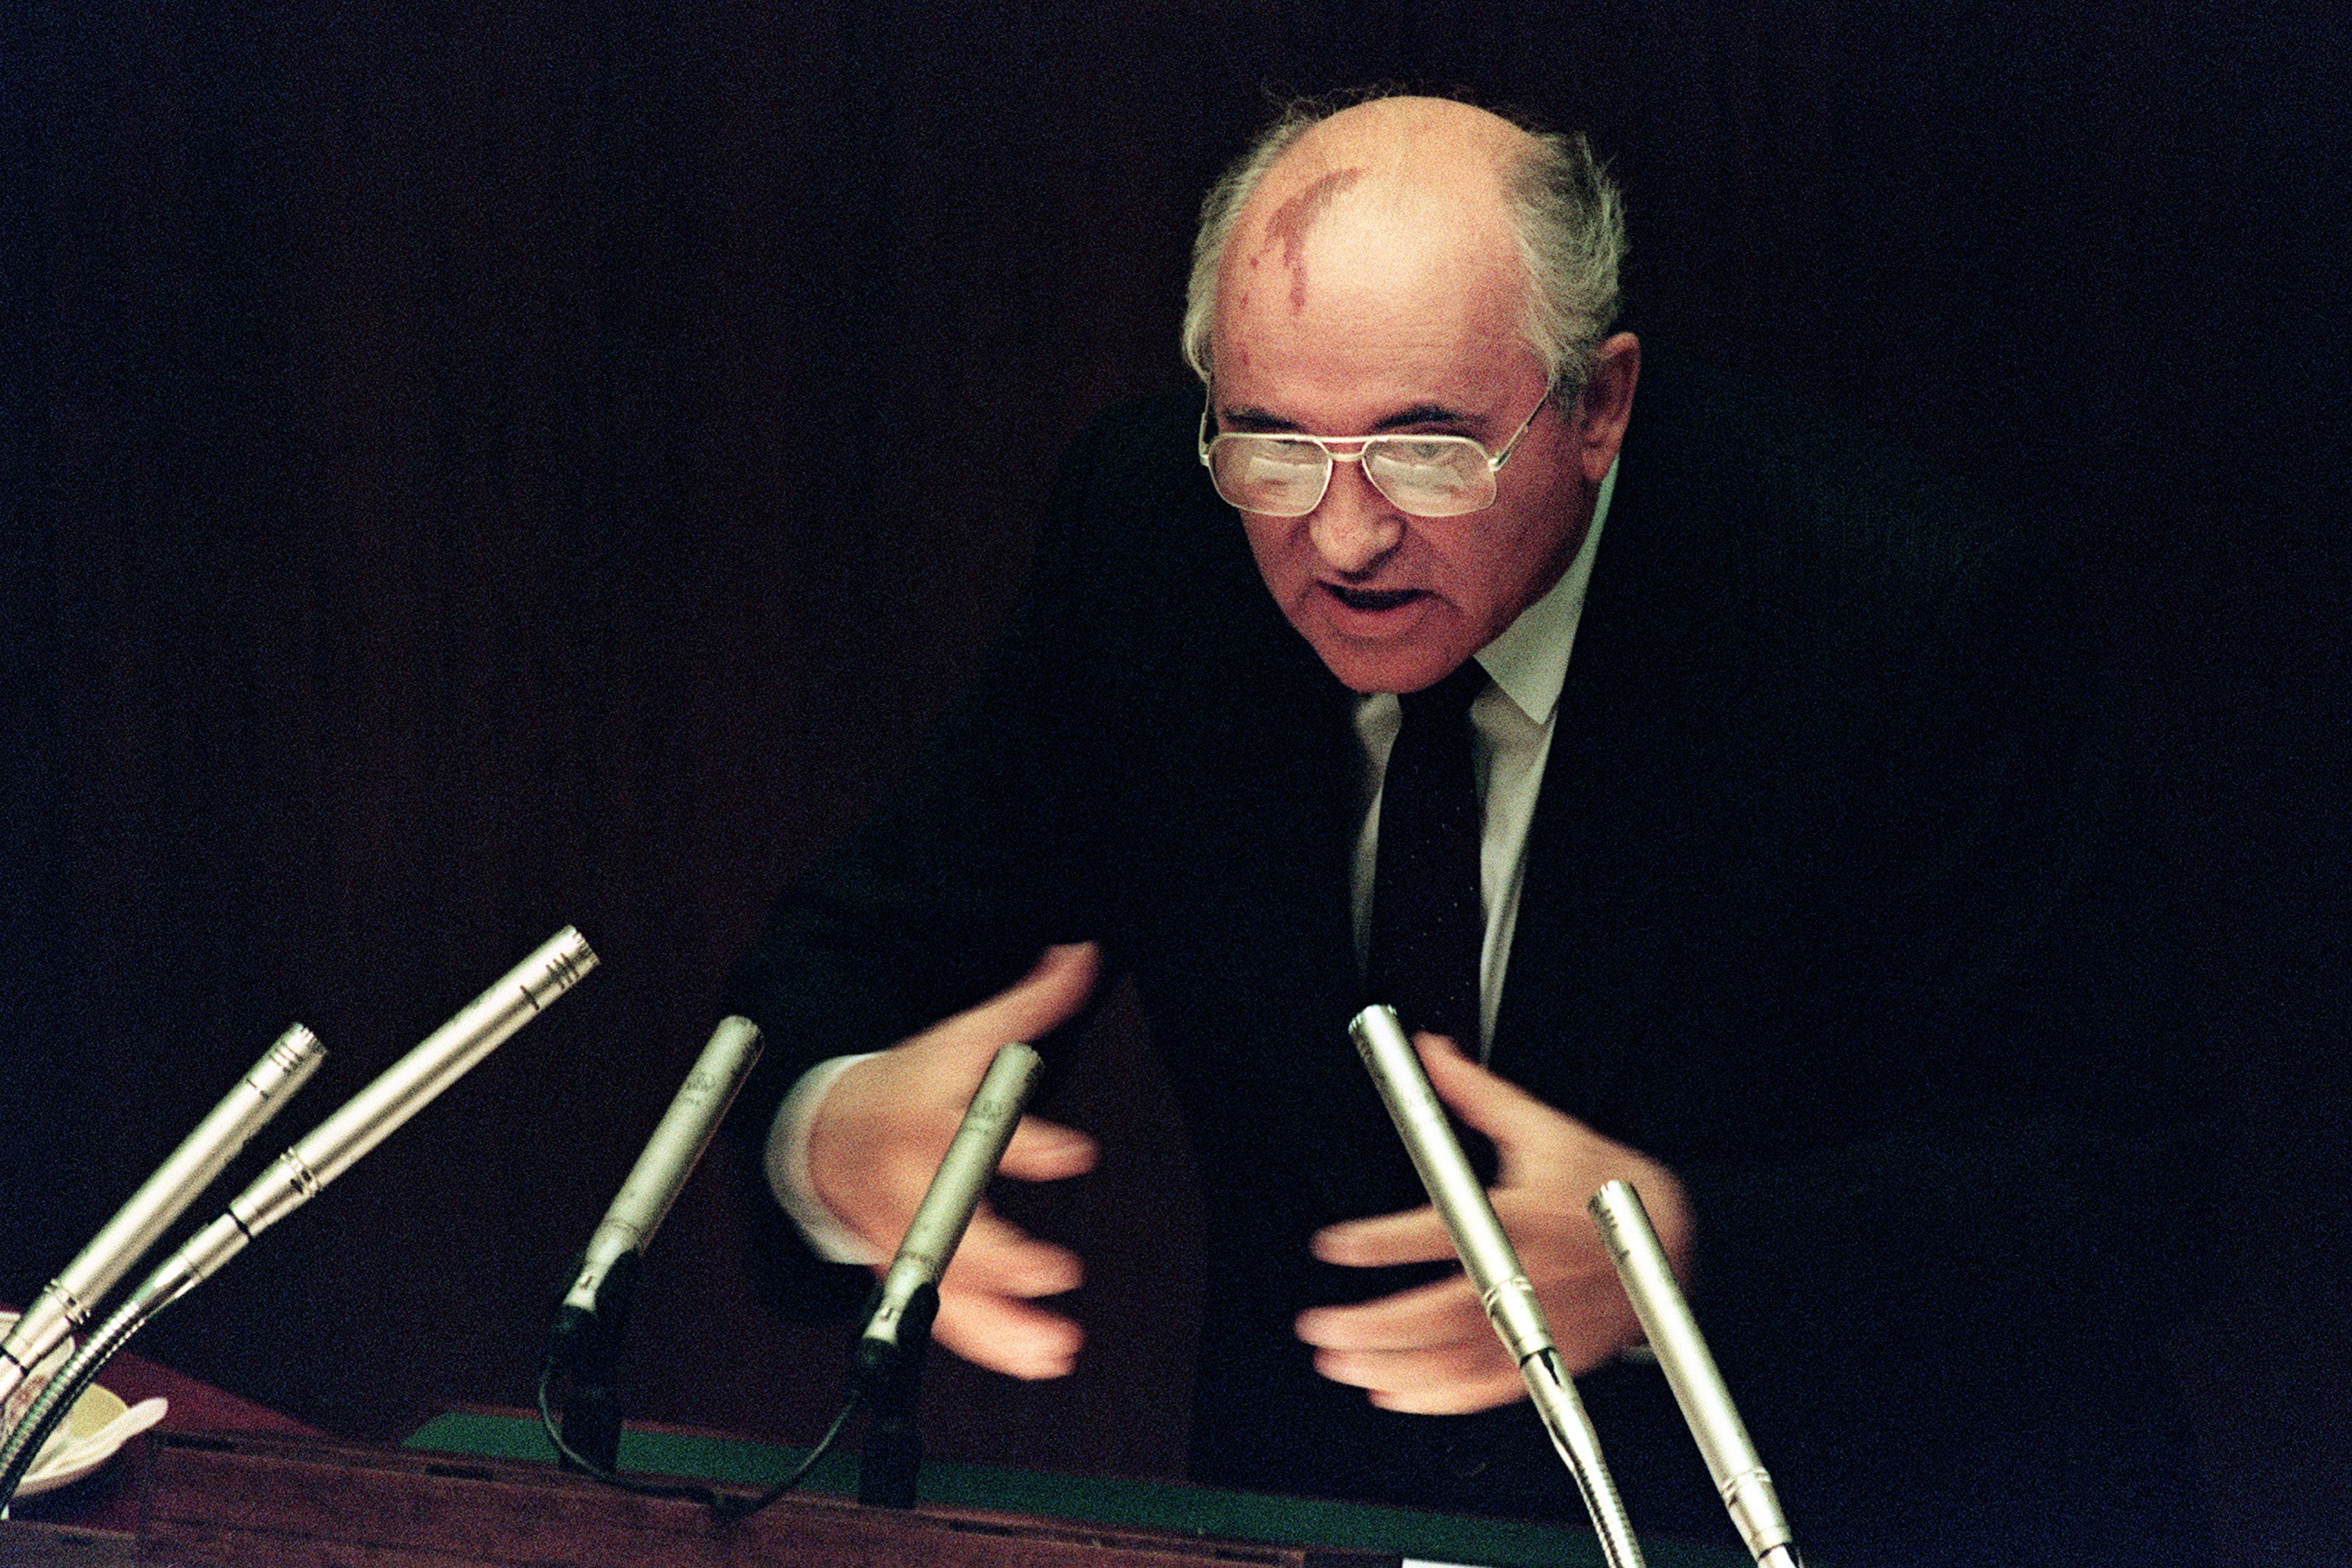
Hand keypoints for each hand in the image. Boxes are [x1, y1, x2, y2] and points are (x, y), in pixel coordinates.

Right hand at [808, 942, 1100, 1378]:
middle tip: (1053, 1271)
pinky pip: (940, 1317)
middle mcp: (906, 1185)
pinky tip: (1034, 1359)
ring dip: (996, 1324)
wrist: (822, 1131)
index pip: (970, 1130)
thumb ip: (1026, 1006)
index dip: (1025, 1145)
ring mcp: (898, 1236)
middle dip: (997, 1256)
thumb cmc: (905, 1085)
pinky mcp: (901, 1272)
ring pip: (941, 1288)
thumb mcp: (961, 1038)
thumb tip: (1081, 956)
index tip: (1073, 1153)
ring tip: (1054, 1346)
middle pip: (946, 1226)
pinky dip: (986, 1343)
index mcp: (922, 1120)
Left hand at [1296, 1031, 1692, 1412]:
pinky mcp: (1553, 1356)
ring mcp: (1541, 1322)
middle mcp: (1528, 1275)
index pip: (1441, 1231)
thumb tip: (1431, 1054)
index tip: (1334, 1246)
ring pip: (1459, 1358)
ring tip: (1341, 1363)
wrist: (1674, 1237)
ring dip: (1393, 1367)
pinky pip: (1490, 1389)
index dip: (1382, 1242)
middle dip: (1373, 1326)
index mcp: (1520, 1217)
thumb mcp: (1543, 1127)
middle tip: (1321, 1327)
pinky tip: (1395, 1392)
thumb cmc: (1606, 1186)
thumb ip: (1476, 1094)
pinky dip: (1440, 1398)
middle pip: (1441, 1311)